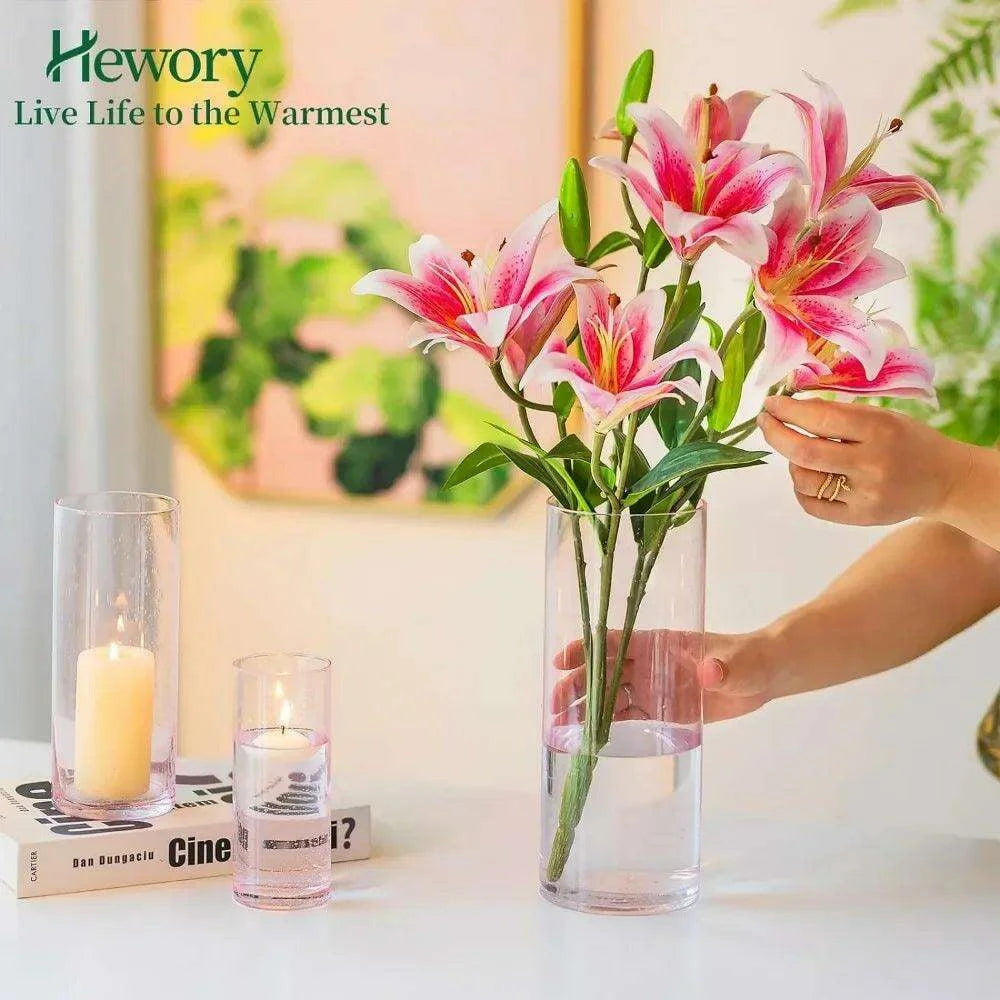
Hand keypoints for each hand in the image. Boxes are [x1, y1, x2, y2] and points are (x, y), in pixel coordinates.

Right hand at [551, 629, 775, 723]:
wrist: (763, 676)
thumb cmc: (750, 658)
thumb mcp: (739, 663)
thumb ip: (724, 668)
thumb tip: (710, 672)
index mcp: (658, 642)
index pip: (614, 640)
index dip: (585, 648)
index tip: (562, 660)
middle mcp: (648, 662)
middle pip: (603, 669)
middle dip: (576, 682)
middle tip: (555, 703)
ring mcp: (652, 686)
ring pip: (609, 694)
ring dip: (584, 706)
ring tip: (559, 724)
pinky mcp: (661, 710)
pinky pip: (627, 716)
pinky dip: (606, 724)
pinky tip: (587, 736)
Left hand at [756, 396, 969, 525]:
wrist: (946, 480)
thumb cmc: (908, 441)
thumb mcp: (882, 417)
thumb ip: (840, 415)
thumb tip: (790, 408)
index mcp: (879, 430)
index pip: (819, 419)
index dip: (787, 411)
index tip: (769, 405)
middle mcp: (871, 464)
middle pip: (804, 452)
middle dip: (775, 435)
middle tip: (765, 423)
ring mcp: (865, 495)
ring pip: (803, 480)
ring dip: (792, 463)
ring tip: (801, 453)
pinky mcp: (860, 518)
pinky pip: (811, 505)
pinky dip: (801, 488)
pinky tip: (809, 476)